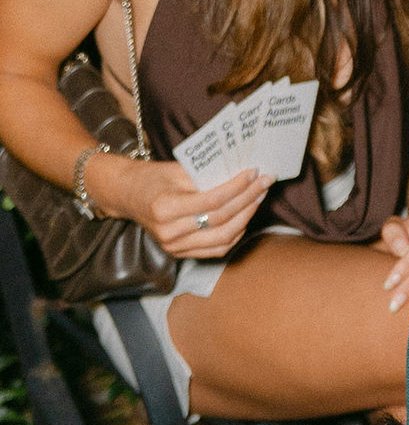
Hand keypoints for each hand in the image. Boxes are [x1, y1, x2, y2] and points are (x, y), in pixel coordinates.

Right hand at [102, 153, 266, 258]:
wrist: (127, 196)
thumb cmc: (153, 178)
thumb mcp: (176, 170)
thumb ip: (207, 176)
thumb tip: (244, 175)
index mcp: (165, 208)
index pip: (212, 201)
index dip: (237, 187)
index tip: (255, 173)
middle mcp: (169, 232)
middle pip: (220, 220)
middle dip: (248, 200)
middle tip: (264, 183)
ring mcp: (174, 247)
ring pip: (223, 238)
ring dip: (246, 217)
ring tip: (259, 198)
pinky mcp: (180, 254)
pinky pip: (216, 249)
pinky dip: (236, 234)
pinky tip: (246, 216)